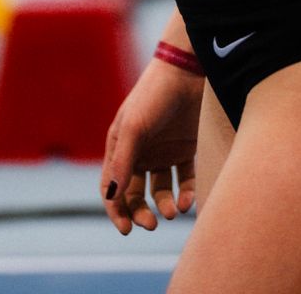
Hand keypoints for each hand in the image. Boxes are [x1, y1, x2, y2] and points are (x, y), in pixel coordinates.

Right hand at [101, 57, 201, 234]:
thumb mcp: (134, 127)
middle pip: (136, 194)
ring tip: (174, 212)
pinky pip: (185, 180)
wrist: (188, 71)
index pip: (112, 187)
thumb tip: (112, 197)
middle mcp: (141, 152)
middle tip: (152, 224)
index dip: (116, 210)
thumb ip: (122, 161)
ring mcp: (164, 152)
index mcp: (121, 146)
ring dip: (165, 206)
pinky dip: (186, 194)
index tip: (126, 229)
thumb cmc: (154, 95)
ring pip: (161, 192)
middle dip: (141, 212)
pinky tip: (188, 201)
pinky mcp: (187, 150)